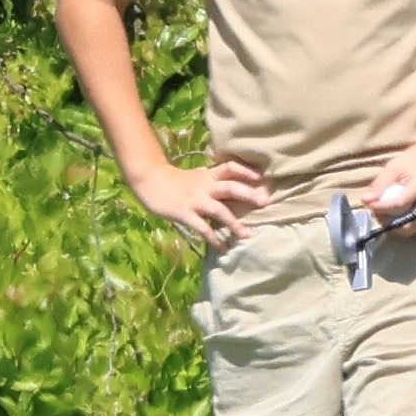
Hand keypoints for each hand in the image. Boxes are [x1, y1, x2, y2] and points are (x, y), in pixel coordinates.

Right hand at [132, 158, 269, 246]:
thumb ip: (213, 178)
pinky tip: (222, 247)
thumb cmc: (175, 180)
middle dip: (248, 194)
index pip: (231, 168)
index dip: (246, 171)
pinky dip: (214, 238)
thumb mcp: (197, 175)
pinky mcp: (185, 214)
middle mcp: (205, 186)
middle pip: (230, 187)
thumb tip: (233, 180)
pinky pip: (202, 228)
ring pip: (219, 210)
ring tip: (248, 235)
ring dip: (234, 223)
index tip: (262, 177)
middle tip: (266, 202)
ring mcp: (195, 200)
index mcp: (208, 175)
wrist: (150, 181)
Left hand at [360, 142, 415, 236]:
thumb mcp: (393, 168)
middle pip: (406, 222)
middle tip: (375, 209)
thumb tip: (365, 201)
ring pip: (409, 229)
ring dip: (393, 225)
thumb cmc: (411, 163)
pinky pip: (412, 228)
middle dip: (387, 220)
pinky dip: (400, 224)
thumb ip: (379, 185)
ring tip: (383, 212)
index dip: (382, 207)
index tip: (368, 204)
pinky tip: (392, 214)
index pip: (400, 203)